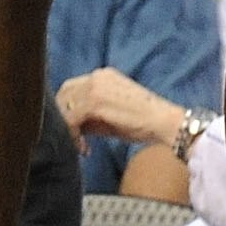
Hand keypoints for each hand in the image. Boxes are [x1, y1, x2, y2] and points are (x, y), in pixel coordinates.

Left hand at [56, 67, 186, 150]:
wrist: (163, 121)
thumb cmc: (143, 121)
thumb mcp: (114, 114)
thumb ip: (92, 115)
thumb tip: (73, 126)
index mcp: (102, 76)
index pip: (72, 87)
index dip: (68, 109)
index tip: (74, 130)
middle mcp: (96, 76)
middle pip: (64, 93)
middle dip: (63, 117)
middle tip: (72, 138)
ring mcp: (94, 87)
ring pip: (64, 105)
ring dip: (67, 127)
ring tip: (80, 146)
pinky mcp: (95, 102)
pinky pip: (71, 119)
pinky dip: (73, 135)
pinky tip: (85, 149)